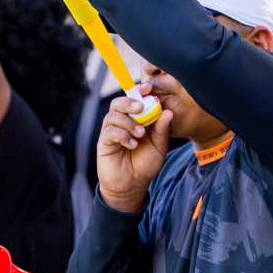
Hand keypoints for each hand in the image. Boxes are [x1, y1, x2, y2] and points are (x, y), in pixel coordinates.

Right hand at [97, 86, 173, 212]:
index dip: (139, 91)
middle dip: (129, 101)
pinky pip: (109, 132)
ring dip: (128, 122)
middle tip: (141, 107)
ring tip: (140, 134)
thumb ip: (162, 131)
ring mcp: (111, 133)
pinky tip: (132, 144)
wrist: (132, 185)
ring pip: (113, 116)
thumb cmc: (145, 164)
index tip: (149, 87)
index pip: (133, 101)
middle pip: (117, 103)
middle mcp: (121, 124)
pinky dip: (122, 135)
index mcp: (135, 121)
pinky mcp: (104, 143)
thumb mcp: (159, 147)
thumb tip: (168, 112)